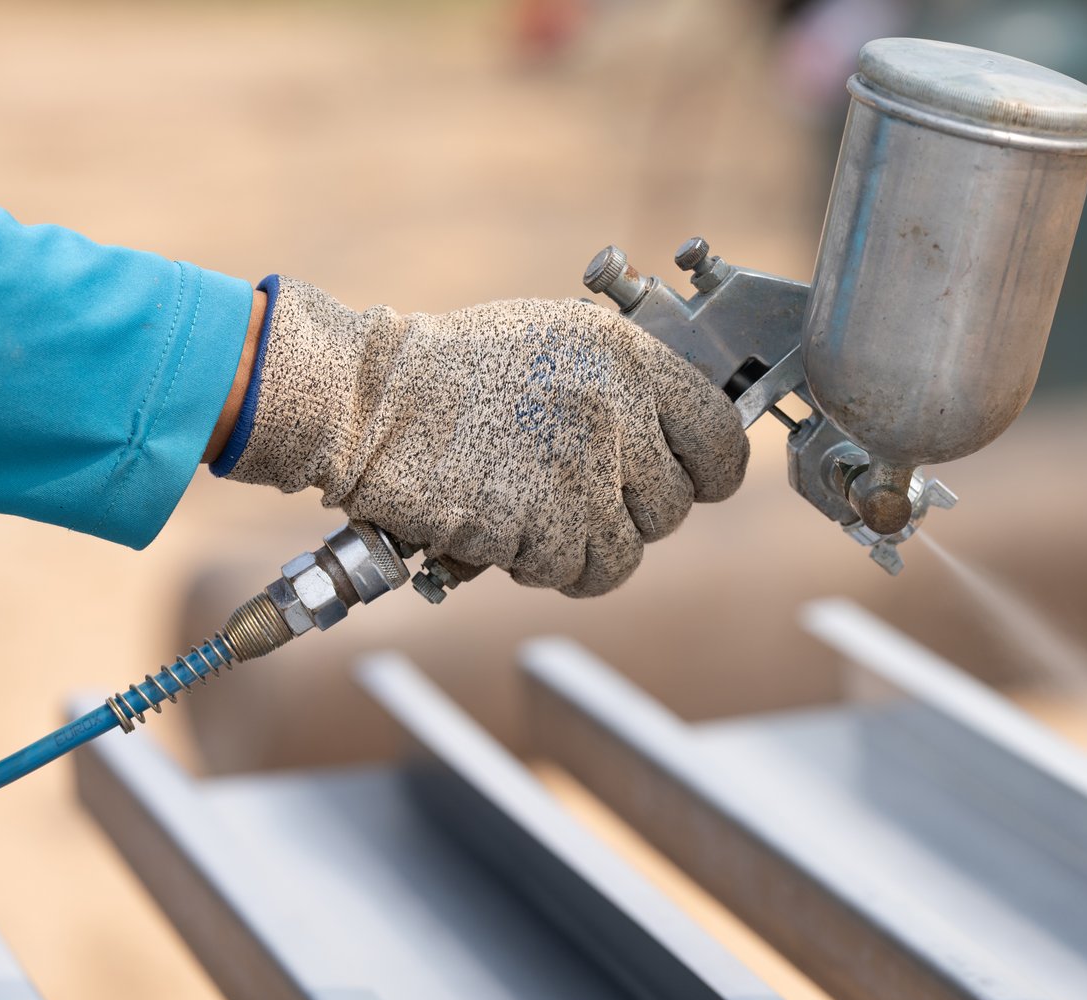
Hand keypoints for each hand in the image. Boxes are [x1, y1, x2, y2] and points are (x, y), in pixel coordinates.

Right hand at [219, 278, 747, 596]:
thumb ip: (624, 385)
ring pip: (624, 554)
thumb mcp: (557, 342)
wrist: (366, 399)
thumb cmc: (455, 371)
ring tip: (534, 519)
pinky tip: (499, 528)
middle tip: (575, 499)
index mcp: (627, 357)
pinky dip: (534, 563)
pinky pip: (566, 571)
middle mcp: (613, 412)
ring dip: (581, 551)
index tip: (688, 484)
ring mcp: (576, 472)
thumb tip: (679, 440)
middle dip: (627, 515)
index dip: (708, 473)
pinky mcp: (535, 523)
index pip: (720, 436)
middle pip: (671, 507)